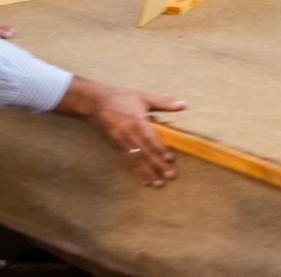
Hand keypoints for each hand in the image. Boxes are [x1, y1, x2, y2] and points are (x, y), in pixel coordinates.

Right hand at [59, 79, 184, 187]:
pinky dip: (137, 172)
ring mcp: (122, 141)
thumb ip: (164, 102)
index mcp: (137, 120)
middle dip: (158, 165)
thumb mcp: (144, 96)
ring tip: (158, 184)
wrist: (96, 102)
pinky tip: (145, 181)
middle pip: (145, 152)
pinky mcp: (117, 146)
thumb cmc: (123, 97)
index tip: (170, 159)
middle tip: (170, 176)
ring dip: (148, 173)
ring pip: (136, 159)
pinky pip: (129, 161)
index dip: (160, 149)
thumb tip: (183, 105)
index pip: (150, 137)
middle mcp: (129, 133)